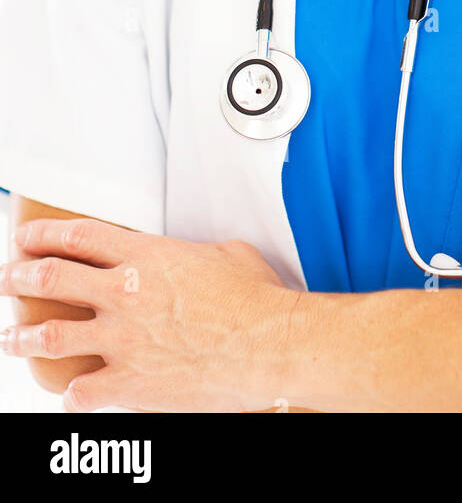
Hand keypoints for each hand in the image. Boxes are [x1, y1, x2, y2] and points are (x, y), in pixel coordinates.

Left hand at [0, 218, 298, 412]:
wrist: (268, 344)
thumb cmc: (255, 298)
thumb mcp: (223, 253)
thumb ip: (188, 254)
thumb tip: (187, 257)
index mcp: (145, 256)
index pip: (77, 237)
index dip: (43, 235)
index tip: (25, 238)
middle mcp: (124, 294)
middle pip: (52, 278)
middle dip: (19, 277)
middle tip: (7, 278)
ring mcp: (122, 340)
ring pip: (51, 336)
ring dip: (22, 337)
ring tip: (10, 337)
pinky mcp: (130, 383)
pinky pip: (82, 392)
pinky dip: (71, 393)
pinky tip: (69, 392)